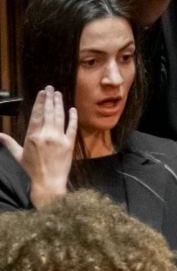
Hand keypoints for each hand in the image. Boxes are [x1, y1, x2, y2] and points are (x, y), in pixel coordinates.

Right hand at [0, 87, 75, 206]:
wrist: (48, 183)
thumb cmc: (33, 170)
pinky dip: (73, 117)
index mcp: (33, 136)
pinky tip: (72, 109)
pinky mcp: (69, 144)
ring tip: (59, 94)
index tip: (43, 92)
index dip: (40, 101)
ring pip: (59, 117)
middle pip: (49, 112)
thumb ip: (9, 143)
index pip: (37, 114)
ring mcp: (58, 139)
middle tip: (51, 88)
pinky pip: (72, 127)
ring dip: (59, 104)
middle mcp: (46, 135)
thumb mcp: (19, 155)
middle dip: (50, 98)